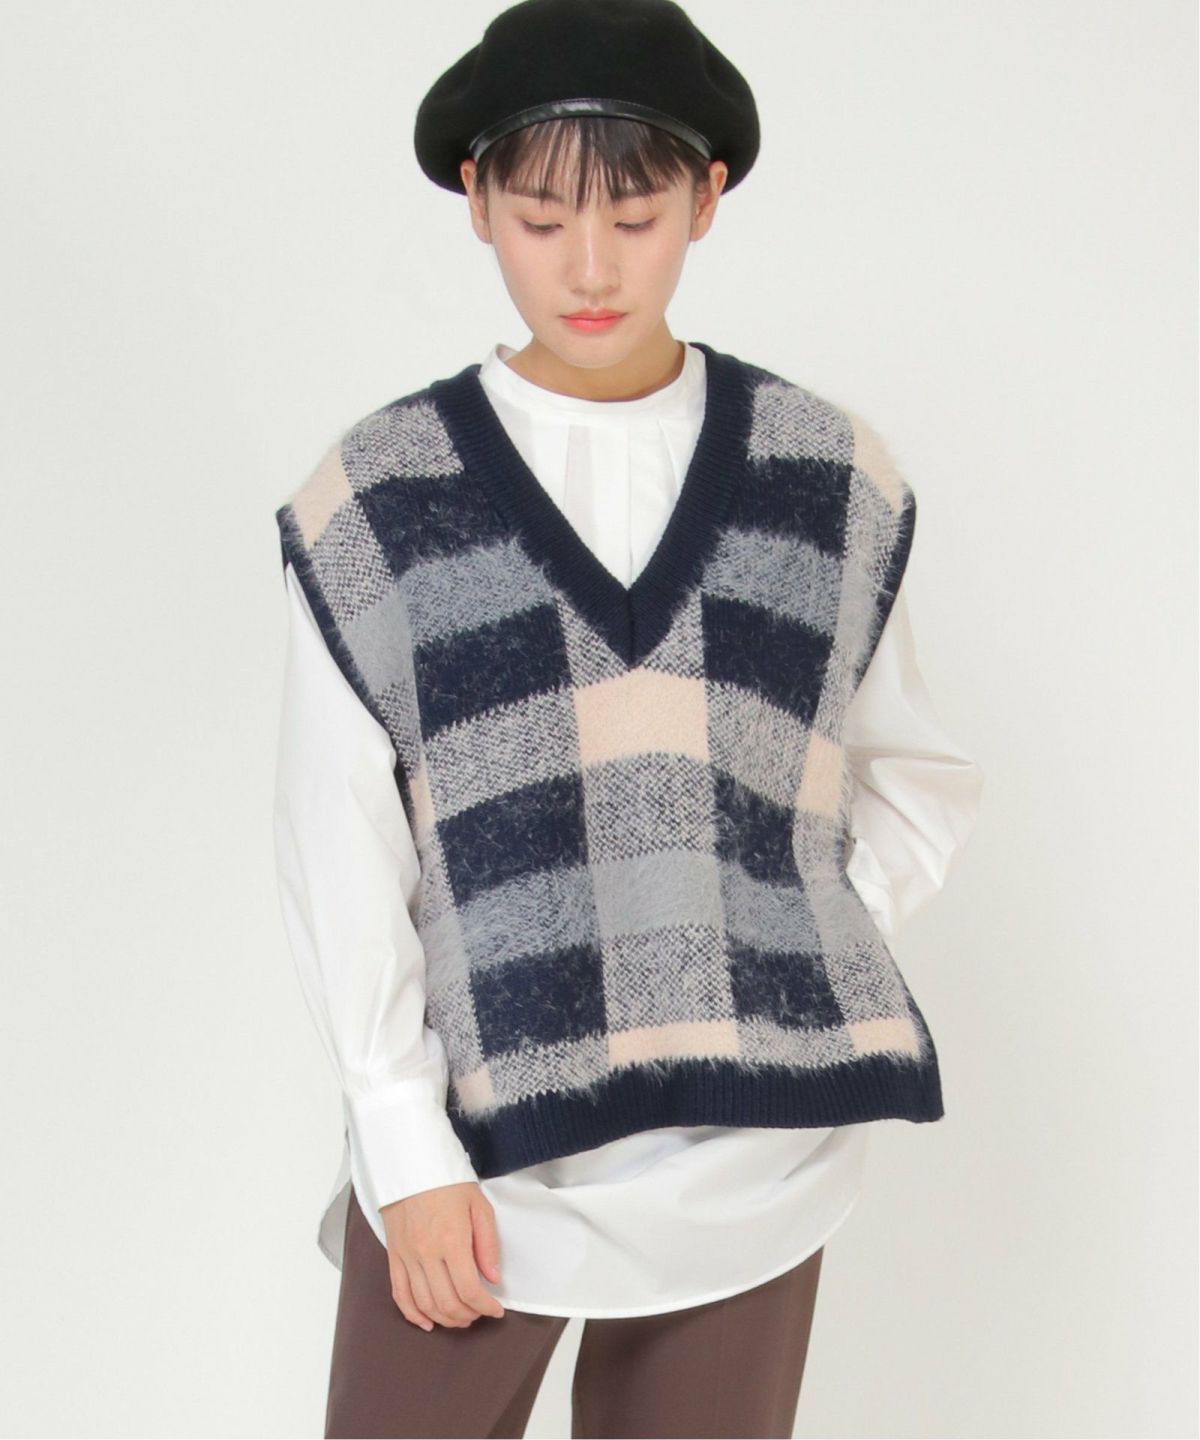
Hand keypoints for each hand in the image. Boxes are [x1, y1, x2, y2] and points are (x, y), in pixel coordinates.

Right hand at [379, 1181, 505, 1330]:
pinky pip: (400, 1295)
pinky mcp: (393, 1256)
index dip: (485, 1307)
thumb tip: (493, 1278)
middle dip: (467, 1315)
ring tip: (460, 1317)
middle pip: (447, 1303)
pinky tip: (427, 1322)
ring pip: (424, 1304)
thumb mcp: (479, 1206)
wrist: (411, 1165)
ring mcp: (407, 1257)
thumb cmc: (448, 1183)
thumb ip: (488, 1244)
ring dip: (445, 1319)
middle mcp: (426, 1253)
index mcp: (452, 1241)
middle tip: (480, 1313)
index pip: (469, 1290)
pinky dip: (413, 1314)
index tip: (496, 1309)